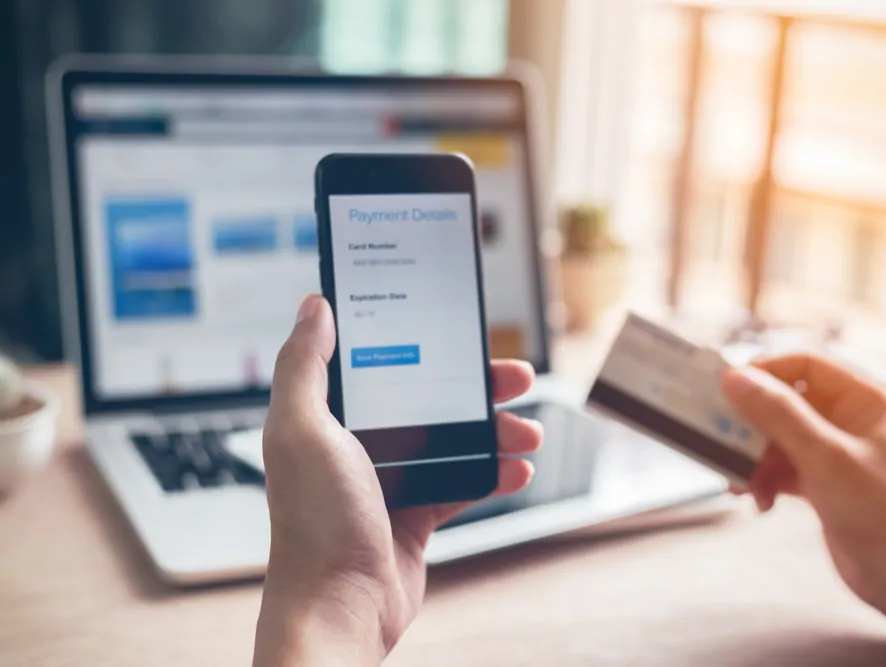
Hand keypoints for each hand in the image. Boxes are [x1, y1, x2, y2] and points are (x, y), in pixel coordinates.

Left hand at [253, 295, 542, 666]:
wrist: (341, 607)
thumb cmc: (314, 523)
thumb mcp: (302, 430)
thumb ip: (304, 365)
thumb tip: (315, 306)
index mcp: (328, 417)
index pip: (380, 362)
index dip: (421, 342)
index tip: (457, 329)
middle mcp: (358, 444)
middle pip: (429, 398)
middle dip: (477, 388)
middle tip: (517, 377)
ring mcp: (390, 480)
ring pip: (453, 439)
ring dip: (495, 432)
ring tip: (528, 432)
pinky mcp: (415, 514)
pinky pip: (463, 483)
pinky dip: (493, 474)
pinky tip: (518, 469)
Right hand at [723, 354, 885, 664]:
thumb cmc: (885, 513)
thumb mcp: (825, 457)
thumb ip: (778, 414)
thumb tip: (735, 378)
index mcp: (869, 401)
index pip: (807, 365)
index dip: (766, 372)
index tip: (727, 387)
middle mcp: (856, 421)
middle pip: (789, 403)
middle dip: (755, 425)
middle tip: (721, 436)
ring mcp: (841, 453)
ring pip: (783, 439)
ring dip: (757, 459)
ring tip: (741, 482)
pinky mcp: (829, 484)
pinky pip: (786, 468)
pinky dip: (768, 480)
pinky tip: (759, 499)